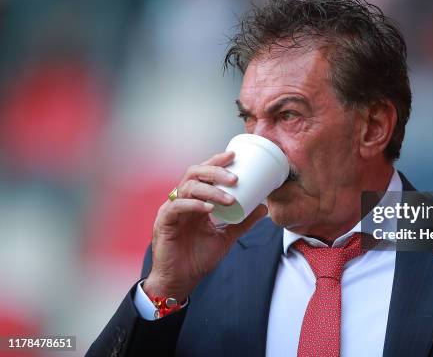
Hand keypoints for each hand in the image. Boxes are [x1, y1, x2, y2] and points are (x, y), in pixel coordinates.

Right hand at [143, 151, 267, 301]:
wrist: (180, 281)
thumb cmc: (198, 258)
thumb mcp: (226, 237)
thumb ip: (243, 222)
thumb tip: (263, 208)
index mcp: (194, 200)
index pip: (203, 173)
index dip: (216, 162)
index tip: (234, 156)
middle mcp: (181, 201)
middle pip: (194, 173)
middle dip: (215, 171)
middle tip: (235, 178)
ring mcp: (171, 210)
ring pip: (187, 187)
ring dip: (210, 190)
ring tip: (230, 197)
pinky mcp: (163, 223)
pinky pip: (177, 207)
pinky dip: (194, 205)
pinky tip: (209, 209)